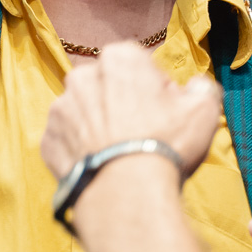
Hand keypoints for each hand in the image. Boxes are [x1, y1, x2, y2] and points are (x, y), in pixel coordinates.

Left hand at [42, 42, 221, 182]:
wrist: (126, 193)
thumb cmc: (165, 144)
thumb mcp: (203, 109)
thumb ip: (201, 86)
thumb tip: (196, 85)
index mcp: (119, 58)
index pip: (139, 63)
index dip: (154, 88)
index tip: (163, 111)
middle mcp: (82, 76)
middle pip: (107, 85)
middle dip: (121, 102)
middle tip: (141, 133)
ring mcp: (60, 109)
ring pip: (84, 111)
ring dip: (99, 125)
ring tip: (119, 153)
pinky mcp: (47, 140)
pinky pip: (68, 139)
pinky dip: (81, 149)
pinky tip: (101, 164)